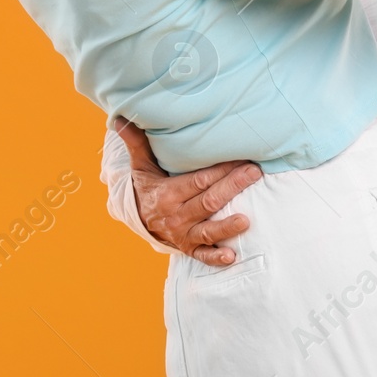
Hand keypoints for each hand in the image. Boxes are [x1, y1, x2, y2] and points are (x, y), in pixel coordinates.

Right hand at [115, 117, 262, 265]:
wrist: (140, 220)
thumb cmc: (148, 188)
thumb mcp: (141, 166)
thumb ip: (137, 142)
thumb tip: (122, 118)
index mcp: (168, 194)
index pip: (198, 180)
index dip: (220, 169)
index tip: (241, 157)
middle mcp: (176, 215)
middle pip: (208, 201)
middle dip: (233, 187)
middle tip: (254, 173)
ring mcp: (183, 234)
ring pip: (207, 231)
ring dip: (226, 227)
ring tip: (246, 221)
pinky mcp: (189, 249)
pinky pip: (202, 255)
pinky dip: (215, 257)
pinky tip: (230, 256)